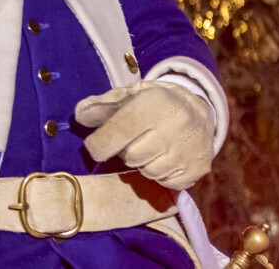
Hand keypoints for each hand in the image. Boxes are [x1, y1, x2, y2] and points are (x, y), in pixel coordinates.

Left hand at [75, 80, 214, 190]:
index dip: (98, 143)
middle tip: (133, 139)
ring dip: (142, 162)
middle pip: (130, 156)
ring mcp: (187, 151)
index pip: (117, 132)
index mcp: (152, 104)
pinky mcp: (197, 170)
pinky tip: (165, 156)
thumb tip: (80, 116)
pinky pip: (165, 182)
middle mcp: (173, 128)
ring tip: (150, 145)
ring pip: (147, 171)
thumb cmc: (152, 103)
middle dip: (124, 150)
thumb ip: (101, 105)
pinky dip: (160, 173)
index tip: (94, 143)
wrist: (198, 111)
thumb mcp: (127, 95)